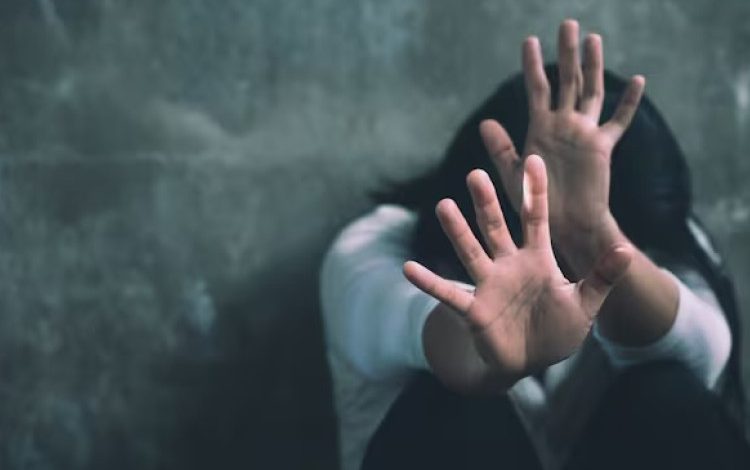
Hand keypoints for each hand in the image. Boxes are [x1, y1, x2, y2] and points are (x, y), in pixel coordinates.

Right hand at [404, 156, 631, 390]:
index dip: (535, 192)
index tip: (534, 160)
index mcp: (537, 259)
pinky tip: (409, 268)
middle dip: (487, 202)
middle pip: (496, 227)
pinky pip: (448, 293)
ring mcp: (488, 284)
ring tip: (443, 205)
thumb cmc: (558, 329)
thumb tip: (627, 250)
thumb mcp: (585, 304)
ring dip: (457, 231)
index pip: (535, 219)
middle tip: (476, 174)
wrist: (533, 360)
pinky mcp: (473, 308)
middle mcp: (509, 264)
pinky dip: (428, 282)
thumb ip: (601, 277)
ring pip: (471, 251)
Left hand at [480, 20, 643, 269]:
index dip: (533, 65)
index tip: (529, 40)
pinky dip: (629, 102)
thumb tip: (485, 122)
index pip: (537, 88)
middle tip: (567, 23)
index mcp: (540, 128)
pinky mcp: (602, 147)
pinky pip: (619, 120)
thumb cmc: (534, 203)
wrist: (563, 226)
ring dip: (593, 66)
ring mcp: (584, 133)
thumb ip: (502, 148)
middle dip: (567, 53)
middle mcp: (563, 125)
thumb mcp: (512, 173)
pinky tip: (638, 80)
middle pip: (567, 80)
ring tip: (593, 38)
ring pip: (590, 91)